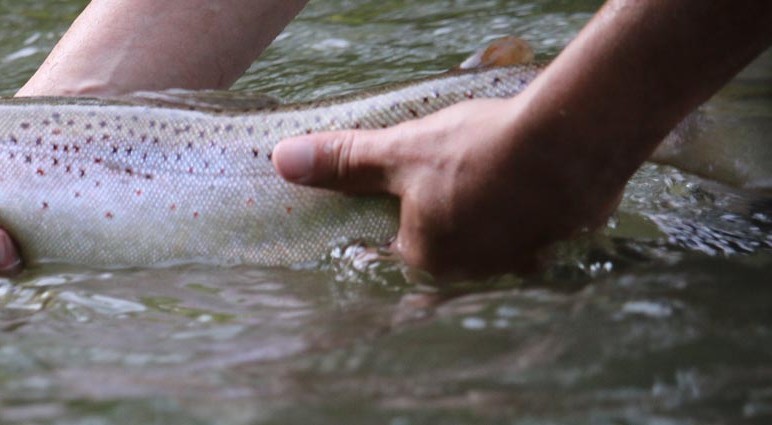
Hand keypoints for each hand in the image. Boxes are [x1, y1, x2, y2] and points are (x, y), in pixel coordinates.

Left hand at [272, 99, 628, 277]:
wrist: (575, 140)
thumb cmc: (480, 151)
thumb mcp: (400, 150)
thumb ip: (344, 162)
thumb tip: (284, 161)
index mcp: (426, 259)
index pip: (393, 252)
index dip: (391, 223)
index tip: (402, 199)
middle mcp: (471, 275)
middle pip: (443, 250)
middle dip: (441, 219)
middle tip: (448, 181)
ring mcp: (520, 264)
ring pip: (489, 243)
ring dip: (485, 220)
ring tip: (486, 180)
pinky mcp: (561, 247)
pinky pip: (532, 235)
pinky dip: (525, 215)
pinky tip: (527, 187)